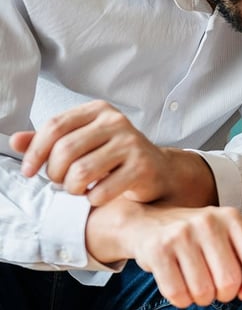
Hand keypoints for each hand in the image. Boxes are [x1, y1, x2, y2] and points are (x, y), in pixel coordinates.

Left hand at [11, 100, 206, 205]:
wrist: (157, 170)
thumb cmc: (115, 156)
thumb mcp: (83, 142)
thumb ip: (50, 140)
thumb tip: (16, 141)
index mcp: (99, 110)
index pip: (55, 126)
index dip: (35, 152)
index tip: (28, 171)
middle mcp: (116, 122)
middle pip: (65, 150)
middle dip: (54, 173)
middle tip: (59, 182)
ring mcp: (132, 143)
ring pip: (81, 172)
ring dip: (72, 188)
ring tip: (77, 189)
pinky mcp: (142, 167)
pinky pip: (102, 190)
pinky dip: (93, 199)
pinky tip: (97, 196)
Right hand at [88, 201, 241, 307]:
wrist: (147, 222)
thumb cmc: (196, 237)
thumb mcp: (225, 239)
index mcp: (231, 218)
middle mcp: (208, 222)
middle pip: (229, 282)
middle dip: (224, 294)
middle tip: (214, 287)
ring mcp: (182, 234)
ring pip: (203, 292)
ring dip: (201, 299)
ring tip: (196, 284)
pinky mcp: (158, 250)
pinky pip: (178, 294)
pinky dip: (181, 300)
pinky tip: (180, 287)